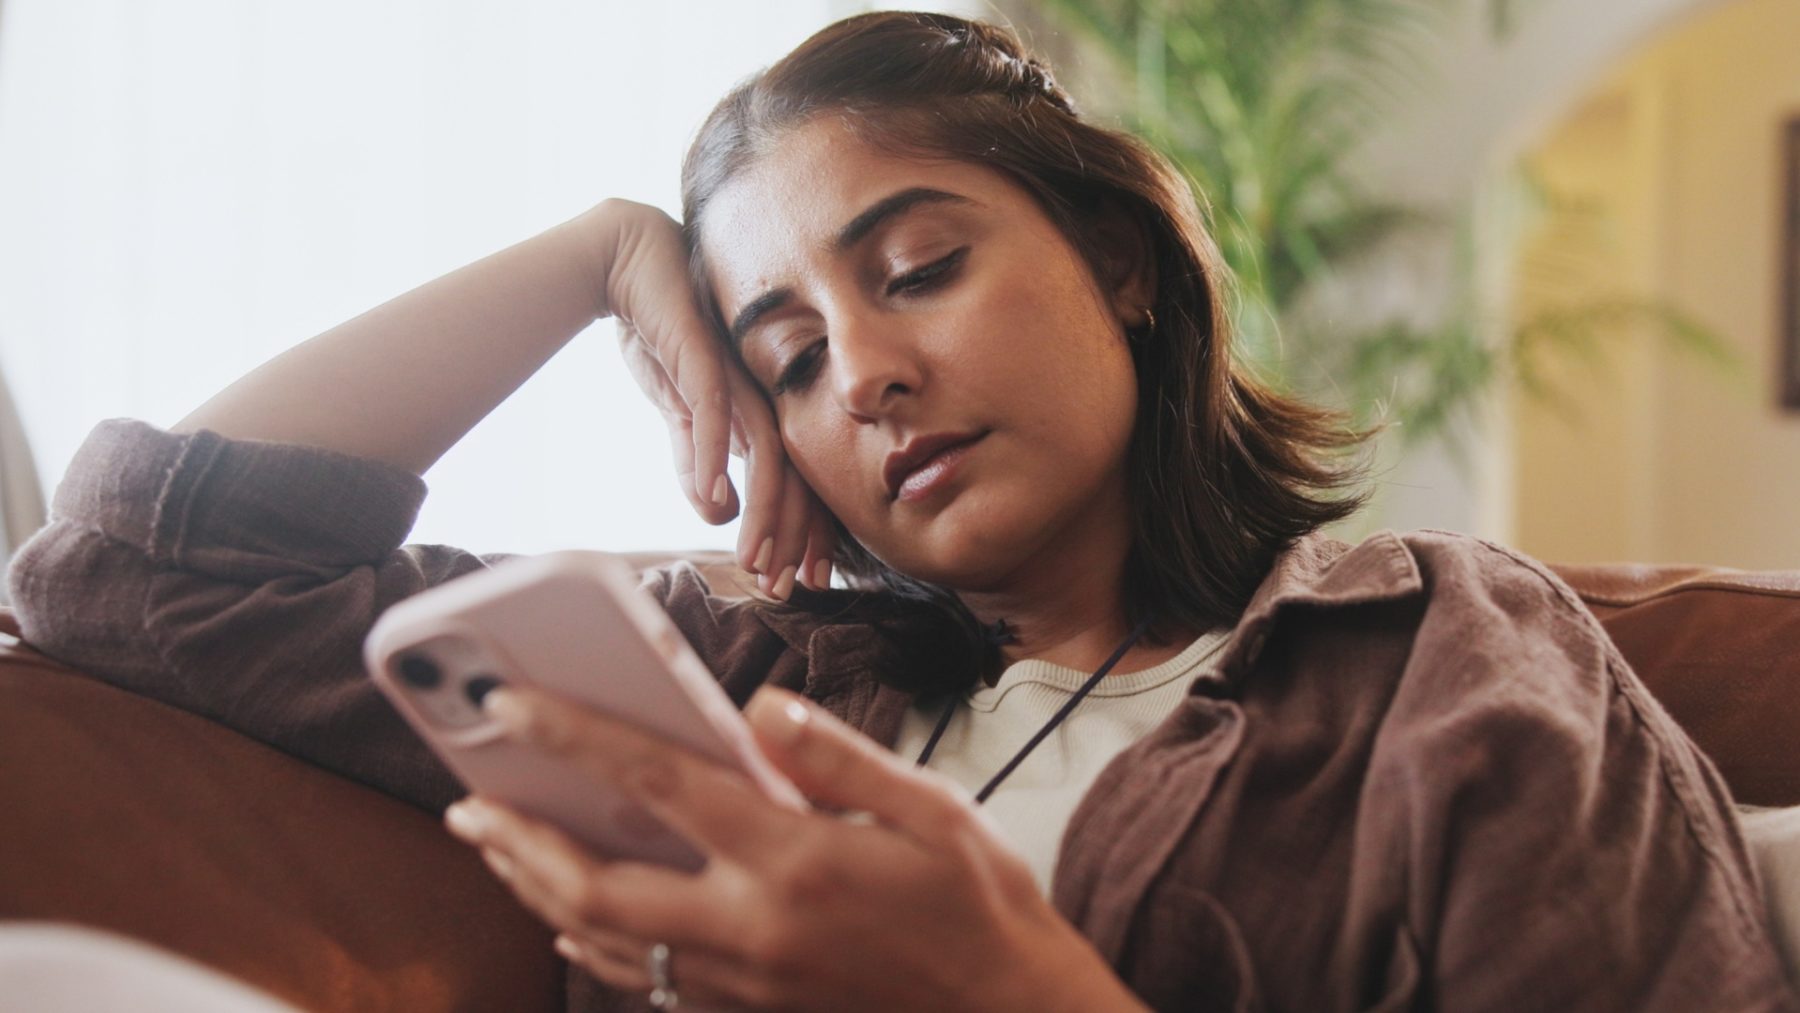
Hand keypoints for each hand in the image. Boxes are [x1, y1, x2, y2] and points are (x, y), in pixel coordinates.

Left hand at [444, 686, 1146, 1012]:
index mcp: (795, 861)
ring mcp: (742, 981)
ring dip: (537, 891)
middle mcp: (752, 928)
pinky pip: (641, 980)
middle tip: (467, 801)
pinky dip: (589, 943)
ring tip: (496, 845)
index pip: (661, 786)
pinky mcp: (747, 1010)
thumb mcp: (932, 810)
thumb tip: (758, 706)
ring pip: (605, 942)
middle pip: (598, 888)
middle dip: (519, 841)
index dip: (575, 735)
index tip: (509, 700)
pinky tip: (569, 916)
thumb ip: (838, 757)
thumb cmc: (977, 904)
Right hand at [593, 199, 834, 596]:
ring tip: (754, 559)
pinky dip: (715, 458)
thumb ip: (695, 460)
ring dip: (763, 511)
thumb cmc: (662, 332)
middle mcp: (764, 394)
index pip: (799, 479)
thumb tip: (716, 512)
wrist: (631, 262)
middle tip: (786, 588)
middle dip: (791, 536)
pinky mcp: (703, 355)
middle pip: (795, 474)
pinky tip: (715, 499)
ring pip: (767, 453)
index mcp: (765, 408)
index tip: (803, 580)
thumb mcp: (678, 411)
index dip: (804, 531)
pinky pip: (716, 413)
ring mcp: (739, 375)